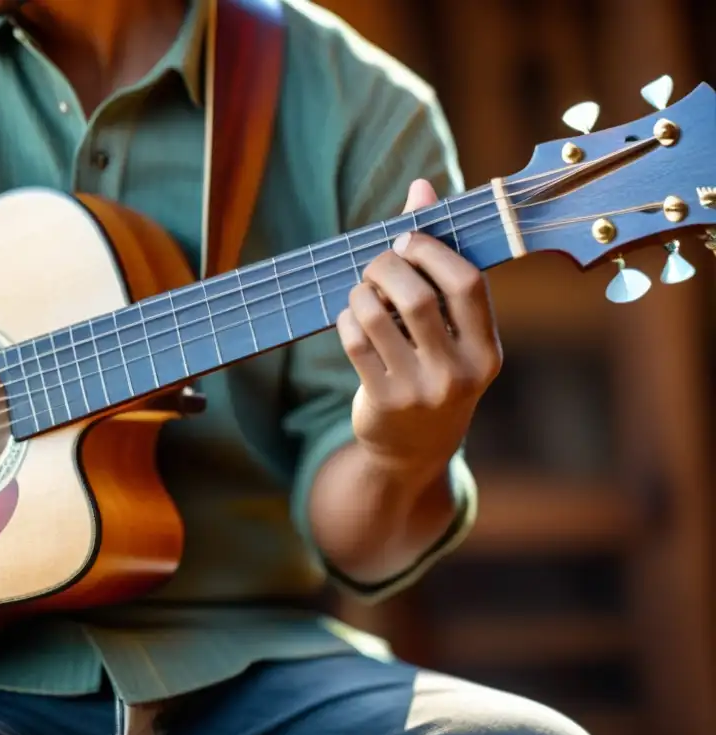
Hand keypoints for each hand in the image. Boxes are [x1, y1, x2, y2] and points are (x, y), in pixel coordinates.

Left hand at [336, 179, 501, 483]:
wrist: (413, 448)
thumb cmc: (434, 367)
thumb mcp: (449, 326)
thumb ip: (438, 257)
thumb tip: (421, 185)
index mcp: (487, 349)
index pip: (467, 281)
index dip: (431, 249)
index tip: (407, 242)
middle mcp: (460, 373)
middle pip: (416, 295)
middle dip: (387, 266)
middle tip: (377, 264)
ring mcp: (419, 391)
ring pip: (376, 316)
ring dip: (361, 292)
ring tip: (362, 291)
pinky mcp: (382, 401)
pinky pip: (353, 341)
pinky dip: (347, 319)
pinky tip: (353, 319)